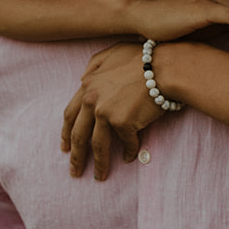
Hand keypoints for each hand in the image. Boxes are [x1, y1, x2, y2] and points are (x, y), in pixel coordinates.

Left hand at [61, 43, 164, 179]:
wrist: (163, 66)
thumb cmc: (143, 57)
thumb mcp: (113, 52)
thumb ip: (94, 64)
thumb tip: (82, 78)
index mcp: (87, 85)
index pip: (70, 114)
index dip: (67, 132)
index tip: (65, 147)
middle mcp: (92, 100)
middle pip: (79, 135)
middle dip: (76, 156)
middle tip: (75, 171)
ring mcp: (106, 112)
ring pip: (98, 145)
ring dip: (99, 163)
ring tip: (100, 176)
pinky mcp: (122, 122)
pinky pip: (126, 143)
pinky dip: (128, 151)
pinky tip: (129, 157)